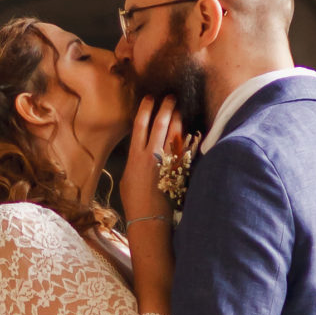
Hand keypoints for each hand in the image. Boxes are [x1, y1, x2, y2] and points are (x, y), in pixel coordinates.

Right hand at [119, 93, 181, 230]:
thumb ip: (134, 159)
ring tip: (180, 108)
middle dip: (166, 107)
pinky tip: (188, 129)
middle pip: (160, 124)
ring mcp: (167, 161)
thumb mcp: (127, 177)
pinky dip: (186, 137)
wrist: (149, 217)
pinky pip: (184, 148)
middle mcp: (152, 155)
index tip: (150, 97)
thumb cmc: (135, 200)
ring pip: (175, 133)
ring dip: (178, 118)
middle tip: (171, 97)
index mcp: (135, 155)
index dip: (145, 108)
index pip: (140, 124)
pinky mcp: (179, 169)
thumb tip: (139, 150)